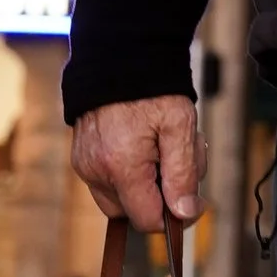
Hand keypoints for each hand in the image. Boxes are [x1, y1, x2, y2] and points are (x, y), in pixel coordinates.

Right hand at [71, 95, 204, 234]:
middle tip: (178, 160)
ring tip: (164, 147)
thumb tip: (184, 213)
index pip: (148, 220)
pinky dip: (132, 172)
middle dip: (161, 197)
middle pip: (134, 212)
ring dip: (148, 184)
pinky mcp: (82, 158)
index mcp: (121, 166)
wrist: (120, 56)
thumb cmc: (152, 90)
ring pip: (123, 198)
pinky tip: (145, 145)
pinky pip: (110, 181)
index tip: (194, 201)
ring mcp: (85, 165)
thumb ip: (183, 174)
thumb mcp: (180, 127)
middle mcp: (96, 171)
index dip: (175, 217)